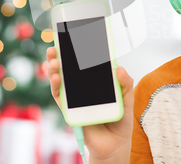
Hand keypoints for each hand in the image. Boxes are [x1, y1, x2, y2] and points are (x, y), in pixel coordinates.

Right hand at [46, 47, 132, 162]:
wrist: (114, 144)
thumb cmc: (120, 119)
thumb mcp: (127, 99)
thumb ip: (126, 83)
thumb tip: (119, 68)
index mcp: (96, 80)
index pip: (85, 62)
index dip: (77, 49)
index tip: (72, 36)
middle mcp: (83, 86)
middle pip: (69, 67)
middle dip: (61, 56)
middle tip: (56, 46)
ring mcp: (74, 97)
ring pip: (60, 79)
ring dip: (54, 68)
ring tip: (54, 60)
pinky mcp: (69, 109)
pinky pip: (59, 96)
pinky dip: (56, 85)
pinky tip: (57, 77)